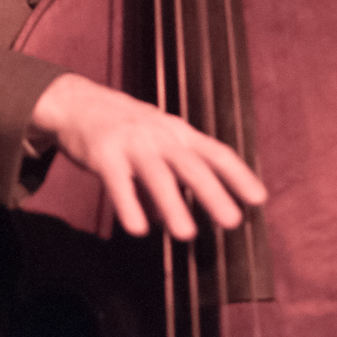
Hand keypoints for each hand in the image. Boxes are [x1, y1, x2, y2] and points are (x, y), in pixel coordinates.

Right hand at [28, 73, 266, 239]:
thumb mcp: (156, 143)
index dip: (238, 175)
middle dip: (213, 193)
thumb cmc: (126, 128)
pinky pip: (117, 183)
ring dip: (173, 204)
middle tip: (232, 221)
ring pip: (157, 174)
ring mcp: (131, 143)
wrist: (77, 102)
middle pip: (191, 165)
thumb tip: (174, 222)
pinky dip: (129, 205)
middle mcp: (159, 136)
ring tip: (187, 234)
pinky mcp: (103, 154)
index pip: (216, 153)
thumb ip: (171, 180)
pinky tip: (138, 229)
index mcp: (178, 133)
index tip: (259, 199)